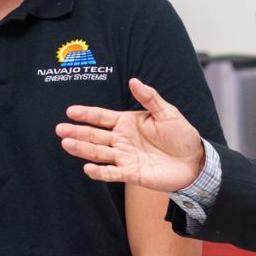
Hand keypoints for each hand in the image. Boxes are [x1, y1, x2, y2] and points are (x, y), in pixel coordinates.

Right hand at [57, 78, 205, 192]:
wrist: (195, 162)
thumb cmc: (182, 135)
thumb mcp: (167, 113)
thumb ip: (149, 98)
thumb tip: (134, 81)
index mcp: (128, 123)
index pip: (102, 117)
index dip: (86, 114)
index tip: (70, 111)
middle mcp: (122, 140)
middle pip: (95, 135)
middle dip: (77, 132)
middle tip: (59, 129)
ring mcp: (125, 157)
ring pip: (99, 152)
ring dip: (82, 149)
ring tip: (66, 143)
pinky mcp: (131, 173)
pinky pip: (112, 173)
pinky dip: (100, 172)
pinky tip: (88, 168)